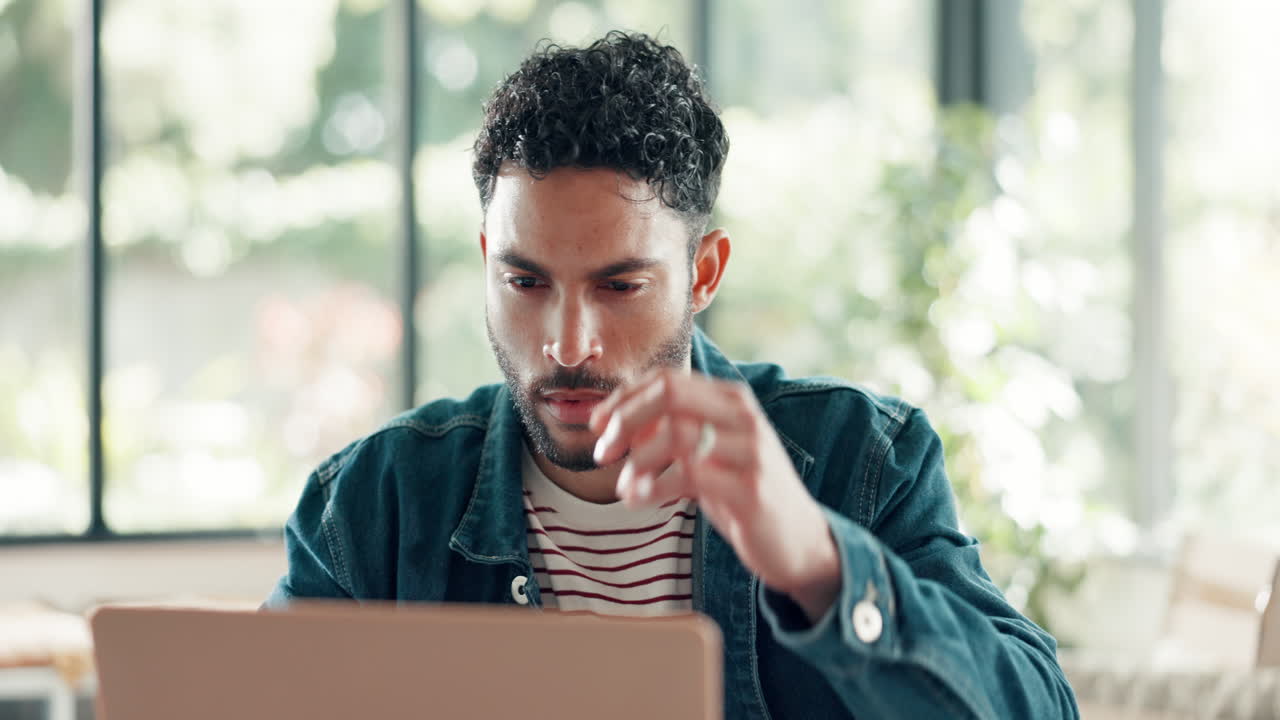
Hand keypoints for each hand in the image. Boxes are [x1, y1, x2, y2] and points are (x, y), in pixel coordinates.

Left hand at [590, 369, 841, 621]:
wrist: (798, 541)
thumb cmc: (743, 492)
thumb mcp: (706, 454)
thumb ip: (670, 432)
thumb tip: (617, 421)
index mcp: (731, 400)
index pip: (667, 379)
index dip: (624, 398)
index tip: (597, 425)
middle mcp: (744, 416)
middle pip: (669, 395)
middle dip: (624, 420)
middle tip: (602, 453)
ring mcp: (750, 450)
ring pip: (676, 433)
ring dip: (637, 461)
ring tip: (623, 487)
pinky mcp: (749, 488)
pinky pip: (688, 475)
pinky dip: (653, 486)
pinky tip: (637, 500)